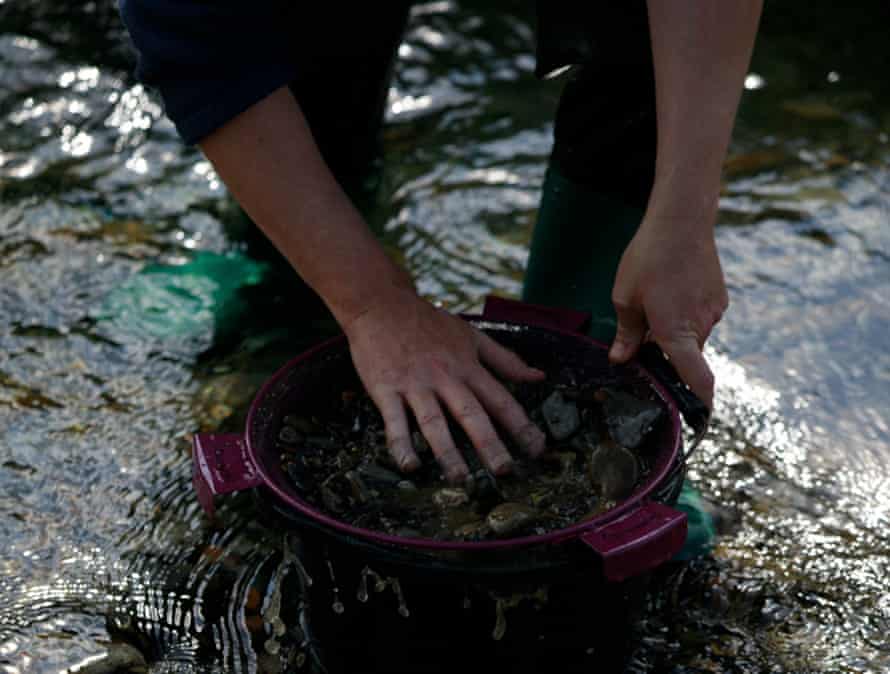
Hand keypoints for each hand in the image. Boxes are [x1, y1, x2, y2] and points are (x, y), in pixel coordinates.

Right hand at [343, 286, 546, 481]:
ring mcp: (415, 385)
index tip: (537, 449)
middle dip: (489, 445)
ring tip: (460, 478)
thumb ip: (505, 359)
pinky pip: (394, 421)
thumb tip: (538, 376)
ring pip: (434, 423)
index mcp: (467, 366)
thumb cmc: (428, 322)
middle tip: (504, 471)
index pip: (501, 399)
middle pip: (471, 415)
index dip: (521, 425)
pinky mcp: (386, 389)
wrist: (381, 304)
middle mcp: (445, 378)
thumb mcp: (472, 335)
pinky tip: (410, 465)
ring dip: (448, 453)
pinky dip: (401, 444)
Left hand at [608, 216, 727, 407]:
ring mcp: (714, 312)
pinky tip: (671, 290)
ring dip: (676, 332)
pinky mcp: (720, 297)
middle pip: (685, 357)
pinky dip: (686, 314)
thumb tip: (622, 360)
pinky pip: (701, 318)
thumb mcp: (625, 298)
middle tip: (643, 337)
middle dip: (667, 355)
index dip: (700, 402)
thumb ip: (626, 335)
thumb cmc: (647, 259)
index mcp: (676, 332)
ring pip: (693, 336)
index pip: (696, 379)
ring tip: (655, 302)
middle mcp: (701, 327)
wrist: (681, 222)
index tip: (699, 419)